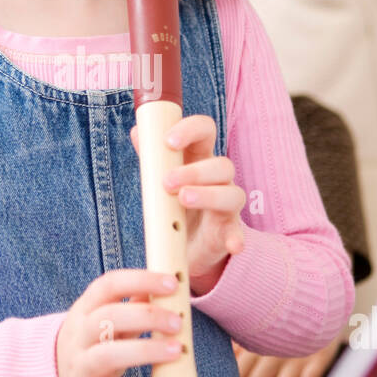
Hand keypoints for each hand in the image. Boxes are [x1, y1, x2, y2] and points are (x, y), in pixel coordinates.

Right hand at [56, 268, 185, 376]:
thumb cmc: (92, 350)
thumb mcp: (106, 324)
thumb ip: (133, 306)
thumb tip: (164, 284)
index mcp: (85, 311)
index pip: (108, 285)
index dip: (140, 280)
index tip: (172, 284)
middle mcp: (79, 337)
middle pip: (109, 317)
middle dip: (147, 316)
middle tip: (177, 322)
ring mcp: (81, 369)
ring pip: (108, 355)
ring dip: (146, 351)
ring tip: (177, 352)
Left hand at [130, 114, 244, 294]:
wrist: (181, 246)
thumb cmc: (172, 204)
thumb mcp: (158, 179)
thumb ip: (151, 156)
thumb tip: (138, 131)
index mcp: (200, 159)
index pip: (205, 131)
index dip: (190, 130)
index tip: (168, 142)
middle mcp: (219, 179)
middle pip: (222, 164)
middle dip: (194, 171)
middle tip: (166, 182)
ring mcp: (227, 206)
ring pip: (232, 194)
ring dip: (208, 195)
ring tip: (183, 199)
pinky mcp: (229, 232)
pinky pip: (238, 234)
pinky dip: (237, 238)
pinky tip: (233, 245)